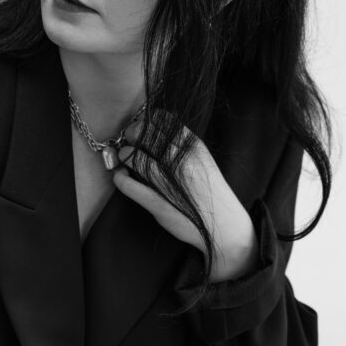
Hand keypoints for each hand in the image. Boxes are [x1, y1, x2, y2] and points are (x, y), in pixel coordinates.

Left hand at [112, 118, 258, 281]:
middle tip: (129, 136)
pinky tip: (120, 176)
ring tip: (123, 156)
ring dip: (125, 154)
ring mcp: (169, 182)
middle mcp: (181, 161)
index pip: (165, 122)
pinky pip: (131, 187)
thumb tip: (161, 132)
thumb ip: (185, 147)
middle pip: (147, 136)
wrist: (225, 225)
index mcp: (194, 148)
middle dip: (133, 133)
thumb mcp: (203, 161)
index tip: (142, 124)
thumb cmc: (211, 193)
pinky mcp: (158, 204)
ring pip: (137, 158)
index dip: (148, 121)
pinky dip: (121, 179)